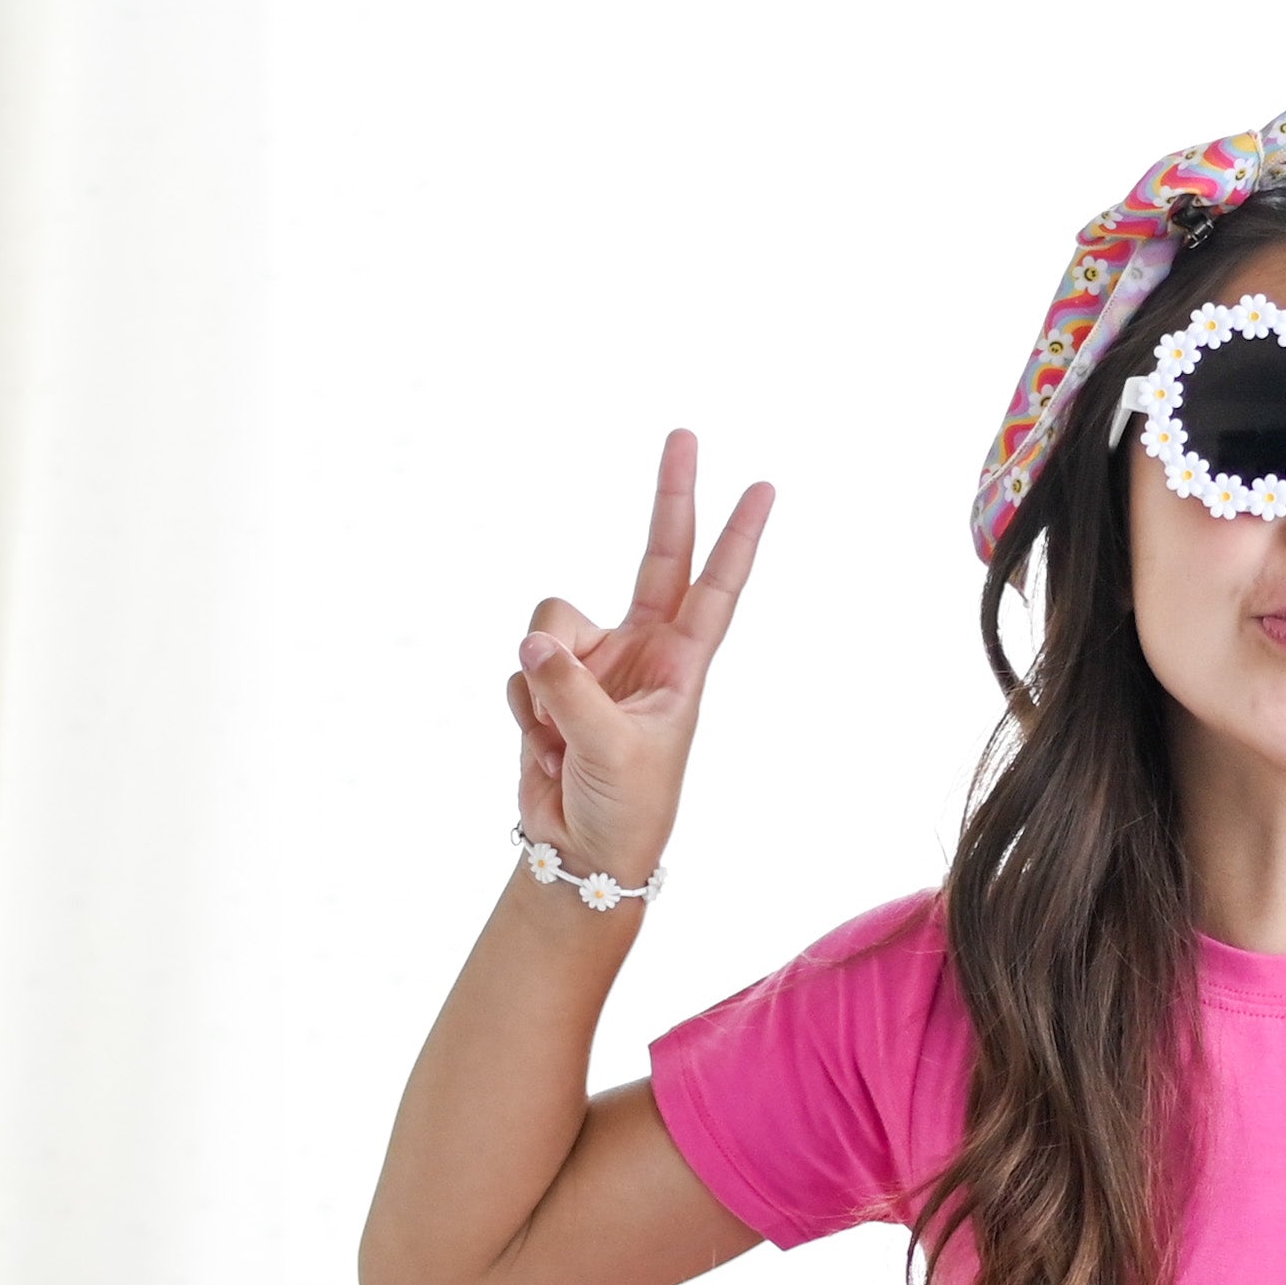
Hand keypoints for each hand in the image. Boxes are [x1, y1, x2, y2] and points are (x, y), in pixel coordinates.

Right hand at [508, 433, 773, 892]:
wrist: (581, 851)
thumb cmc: (626, 807)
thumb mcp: (615, 751)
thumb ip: (574, 692)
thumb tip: (534, 645)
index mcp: (681, 665)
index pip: (714, 588)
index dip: (736, 538)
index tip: (764, 487)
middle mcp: (640, 650)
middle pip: (655, 556)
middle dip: (670, 497)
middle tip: (686, 432)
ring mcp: (592, 663)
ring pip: (551, 625)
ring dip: (547, 678)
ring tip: (563, 733)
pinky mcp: (547, 683)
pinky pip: (521, 669)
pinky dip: (525, 708)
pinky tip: (544, 742)